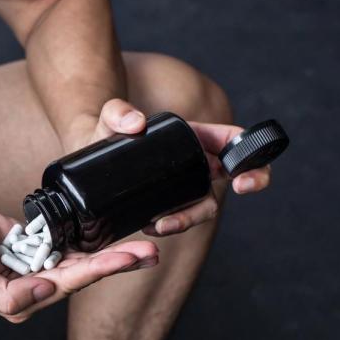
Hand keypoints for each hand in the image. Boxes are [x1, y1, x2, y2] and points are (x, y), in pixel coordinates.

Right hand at [0, 207, 157, 322]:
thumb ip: (7, 295)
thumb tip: (45, 291)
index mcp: (24, 298)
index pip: (69, 284)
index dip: (99, 270)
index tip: (125, 259)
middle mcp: (36, 286)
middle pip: (84, 274)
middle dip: (118, 263)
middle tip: (151, 253)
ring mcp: (37, 266)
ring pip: (82, 260)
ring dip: (113, 253)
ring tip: (144, 247)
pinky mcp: (36, 247)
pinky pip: (68, 244)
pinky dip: (92, 240)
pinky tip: (115, 235)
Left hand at [70, 99, 275, 237]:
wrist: (86, 156)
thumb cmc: (105, 131)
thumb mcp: (109, 118)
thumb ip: (117, 112)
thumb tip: (137, 124)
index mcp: (194, 136)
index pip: (233, 140)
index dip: (253, 152)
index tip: (246, 172)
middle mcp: (196, 163)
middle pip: (237, 175)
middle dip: (249, 182)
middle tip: (238, 190)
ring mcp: (184, 186)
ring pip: (204, 205)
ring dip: (190, 217)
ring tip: (161, 224)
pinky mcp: (166, 206)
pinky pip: (178, 219)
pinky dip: (170, 225)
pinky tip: (150, 227)